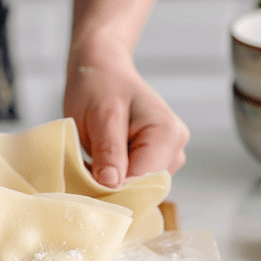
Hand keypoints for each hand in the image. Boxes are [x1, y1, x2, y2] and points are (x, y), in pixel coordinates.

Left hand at [63, 38, 188, 186]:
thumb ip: (109, 151)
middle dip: (114, 188)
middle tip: (84, 174)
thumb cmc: (99, 86)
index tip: (86, 188)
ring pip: (139, 188)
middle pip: (144, 188)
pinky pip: (136, 181)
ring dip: (113, 184)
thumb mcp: (100, 116)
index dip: (114, 190)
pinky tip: (101, 164)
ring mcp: (169, 155)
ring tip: (92, 163)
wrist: (102, 70)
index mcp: (167, 134)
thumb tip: (111, 185)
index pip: (143, 182)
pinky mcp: (156, 160)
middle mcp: (175, 147)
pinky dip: (116, 179)